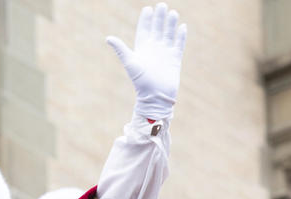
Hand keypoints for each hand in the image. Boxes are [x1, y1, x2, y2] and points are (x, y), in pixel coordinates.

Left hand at [106, 3, 187, 120]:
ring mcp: (165, 53)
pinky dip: (180, 36)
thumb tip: (108, 38)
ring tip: (173, 13)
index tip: (147, 8)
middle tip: (162, 5)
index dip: (145, 20)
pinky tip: (182, 27)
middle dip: (159, 18)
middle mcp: (154, 49)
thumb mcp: (130, 62)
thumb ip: (121, 49)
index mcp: (142, 49)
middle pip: (157, 29)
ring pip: (168, 34)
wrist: (155, 96)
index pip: (144, 30)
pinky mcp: (175, 59)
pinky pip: (179, 44)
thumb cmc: (140, 81)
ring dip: (170, 24)